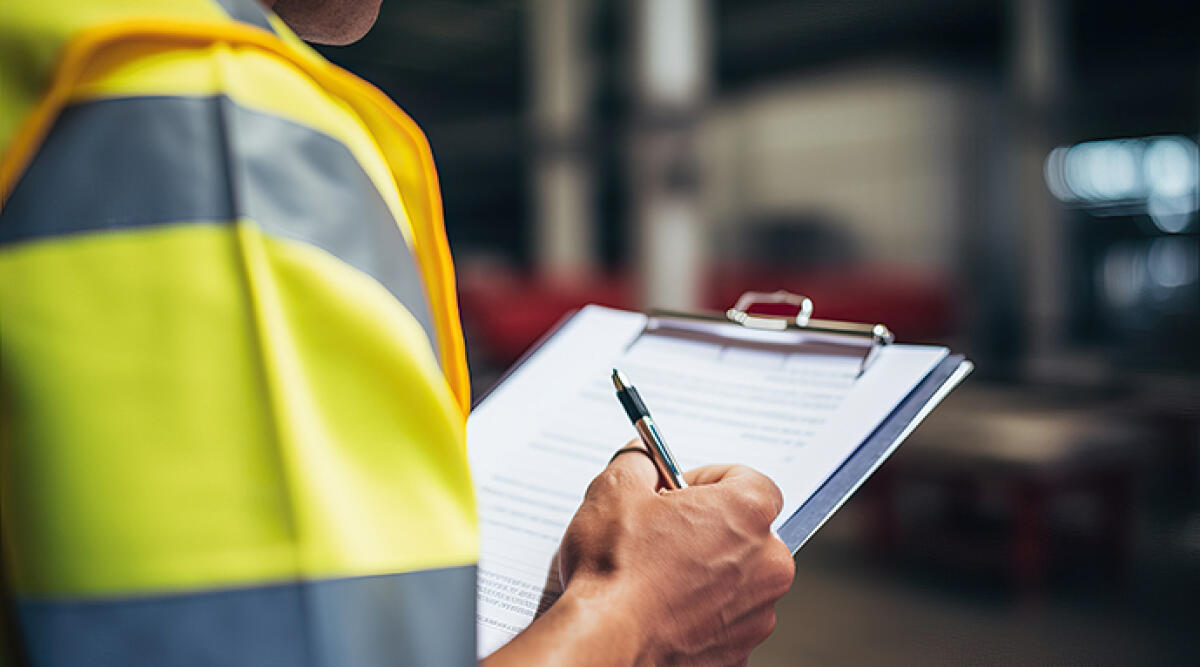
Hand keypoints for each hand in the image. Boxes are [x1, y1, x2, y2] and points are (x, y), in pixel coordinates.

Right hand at [557, 439, 795, 665]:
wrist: (605, 644)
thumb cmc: (615, 572)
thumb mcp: (615, 490)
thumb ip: (638, 462)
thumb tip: (642, 458)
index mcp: (748, 514)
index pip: (748, 480)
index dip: (708, 481)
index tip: (678, 491)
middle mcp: (768, 564)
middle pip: (747, 532)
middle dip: (709, 528)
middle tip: (663, 533)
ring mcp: (758, 614)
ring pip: (738, 578)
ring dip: (706, 572)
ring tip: (656, 577)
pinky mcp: (740, 653)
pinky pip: (726, 620)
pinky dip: (701, 613)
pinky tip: (663, 609)